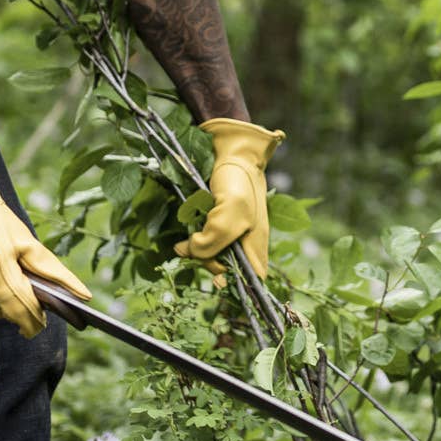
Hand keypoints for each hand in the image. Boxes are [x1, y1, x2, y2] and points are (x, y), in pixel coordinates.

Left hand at [174, 117, 285, 279]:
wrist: (229, 154)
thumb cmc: (237, 182)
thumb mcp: (229, 213)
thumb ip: (214, 240)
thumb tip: (191, 252)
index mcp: (256, 245)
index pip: (252, 281)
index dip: (237, 286)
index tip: (217, 280)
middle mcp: (244, 244)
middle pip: (225, 271)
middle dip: (207, 263)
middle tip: (193, 248)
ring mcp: (229, 236)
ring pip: (211, 258)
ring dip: (196, 252)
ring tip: (185, 242)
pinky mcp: (214, 227)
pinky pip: (202, 245)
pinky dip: (191, 244)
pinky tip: (183, 241)